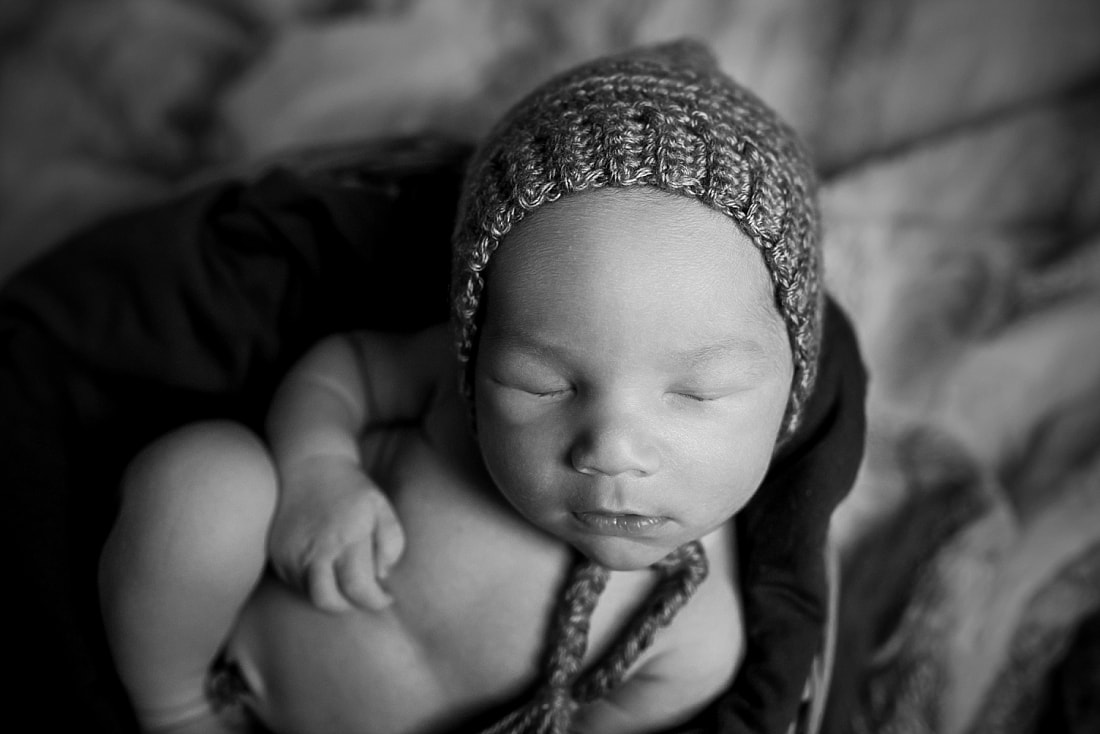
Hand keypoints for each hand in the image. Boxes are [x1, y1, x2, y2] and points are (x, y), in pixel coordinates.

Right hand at [268, 456, 405, 611]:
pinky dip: (315, 584)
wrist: (309, 465)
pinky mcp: (278, 555)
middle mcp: (316, 549)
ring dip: (332, 596)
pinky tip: (328, 567)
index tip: (386, 597)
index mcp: (347, 537)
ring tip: (346, 579)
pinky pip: (297, 584)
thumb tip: (382, 575)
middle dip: (351, 605)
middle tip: (364, 594)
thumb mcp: (381, 507)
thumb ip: (391, 542)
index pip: (359, 589)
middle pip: (329, 602)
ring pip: (311, 595)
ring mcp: (292, 553)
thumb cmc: (351, 488)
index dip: (375, 601)